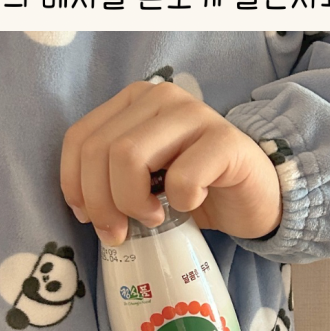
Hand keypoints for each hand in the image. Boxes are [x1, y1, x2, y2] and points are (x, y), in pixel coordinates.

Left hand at [60, 81, 282, 245]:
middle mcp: (161, 97)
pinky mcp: (225, 141)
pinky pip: (181, 178)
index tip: (89, 219)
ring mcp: (194, 114)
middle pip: (101, 151)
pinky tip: (192, 205)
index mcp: (135, 101)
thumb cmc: (198, 191)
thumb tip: (82, 208)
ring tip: (155, 219)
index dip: (75, 185)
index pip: (80, 138)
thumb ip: (112, 177)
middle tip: (120, 233)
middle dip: (102, 204)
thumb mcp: (144, 180)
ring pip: (129, 157)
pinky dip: (180, 202)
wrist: (255, 198)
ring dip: (133, 203)